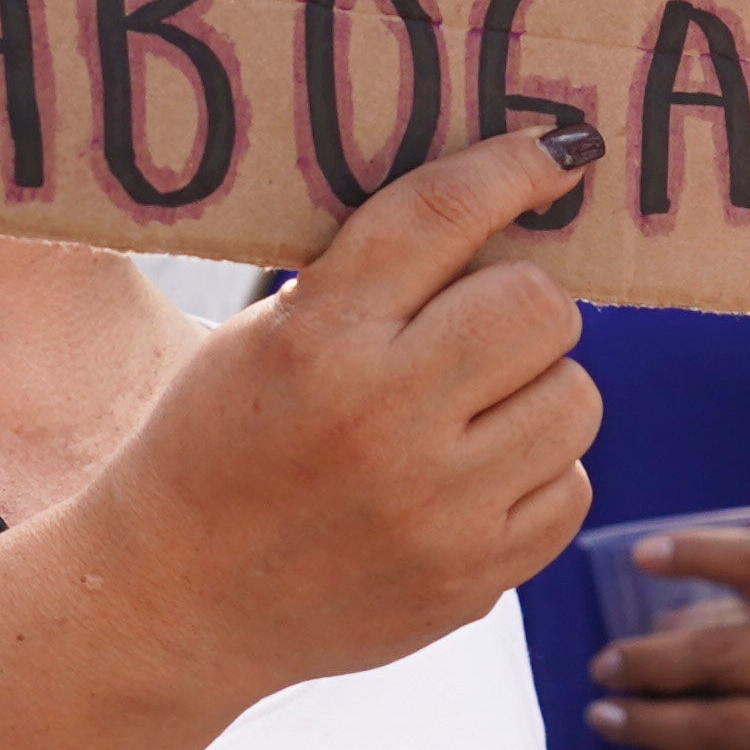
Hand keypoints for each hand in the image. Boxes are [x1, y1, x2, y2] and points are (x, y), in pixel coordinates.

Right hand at [67, 129, 602, 712]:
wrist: (174, 598)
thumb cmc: (215, 443)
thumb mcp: (260, 336)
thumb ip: (366, 282)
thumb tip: (499, 223)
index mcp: (317, 337)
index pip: (444, 216)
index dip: (515, 168)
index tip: (558, 151)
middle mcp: (384, 418)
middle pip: (539, 306)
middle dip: (521, 300)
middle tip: (480, 321)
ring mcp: (437, 509)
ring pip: (576, 399)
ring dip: (537, 388)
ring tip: (475, 406)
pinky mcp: (472, 579)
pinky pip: (571, 489)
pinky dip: (535, 473)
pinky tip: (472, 476)